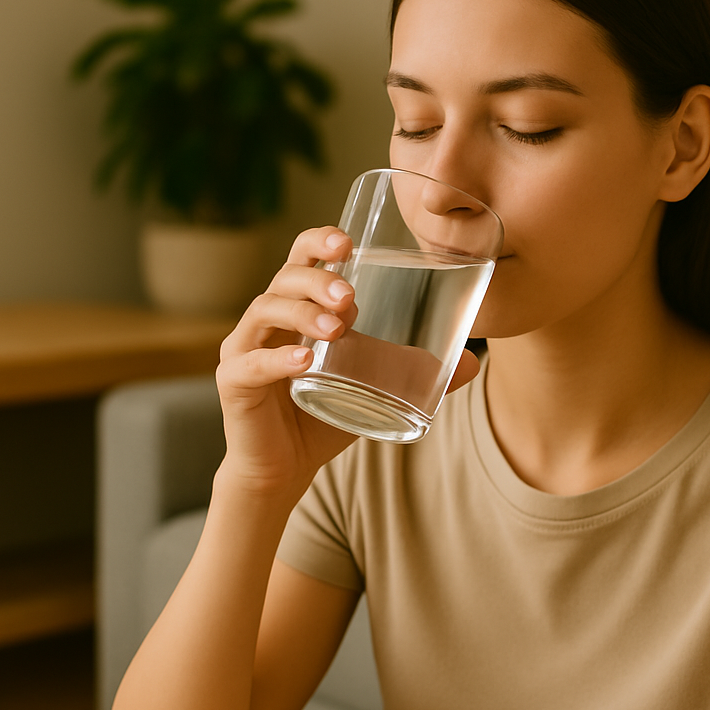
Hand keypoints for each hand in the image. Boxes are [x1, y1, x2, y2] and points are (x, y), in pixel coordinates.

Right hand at [215, 227, 480, 497]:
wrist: (287, 468)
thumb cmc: (326, 415)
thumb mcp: (376, 386)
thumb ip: (417, 371)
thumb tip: (475, 363)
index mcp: (299, 307)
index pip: (302, 257)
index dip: (320, 241)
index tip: (348, 243)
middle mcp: (268, 319)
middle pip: (285, 277)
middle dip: (319, 279)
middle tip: (353, 298)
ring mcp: (246, 347)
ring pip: (266, 310)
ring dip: (302, 313)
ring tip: (337, 327)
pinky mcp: (234, 382)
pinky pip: (251, 363)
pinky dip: (278, 359)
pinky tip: (305, 361)